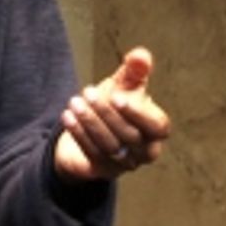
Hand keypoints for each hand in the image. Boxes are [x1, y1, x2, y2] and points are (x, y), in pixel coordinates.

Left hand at [54, 46, 170, 181]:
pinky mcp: (103, 170)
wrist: (89, 127)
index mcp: (156, 130)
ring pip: (109, 146)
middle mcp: (145, 151)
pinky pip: (92, 153)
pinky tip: (68, 117)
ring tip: (74, 102)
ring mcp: (124, 164)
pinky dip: (79, 134)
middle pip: (129, 135)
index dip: (138, 113)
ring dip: (90, 122)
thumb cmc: (114, 105)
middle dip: (106, 113)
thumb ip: (134, 70)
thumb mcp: (125, 85)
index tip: (117, 96)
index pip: (157, 126)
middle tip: (87, 93)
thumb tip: (140, 55)